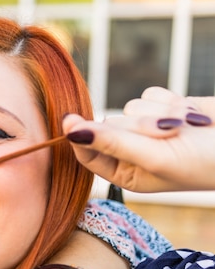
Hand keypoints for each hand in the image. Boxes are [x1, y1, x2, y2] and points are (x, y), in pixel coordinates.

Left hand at [64, 87, 214, 191]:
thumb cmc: (203, 162)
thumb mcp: (154, 157)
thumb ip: (111, 142)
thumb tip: (70, 132)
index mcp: (125, 173)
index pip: (87, 154)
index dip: (78, 137)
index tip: (67, 119)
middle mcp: (131, 152)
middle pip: (108, 126)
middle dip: (137, 127)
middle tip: (167, 135)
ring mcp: (147, 130)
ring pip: (129, 108)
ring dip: (156, 114)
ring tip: (182, 129)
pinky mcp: (162, 109)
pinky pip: (148, 95)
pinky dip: (168, 101)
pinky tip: (190, 116)